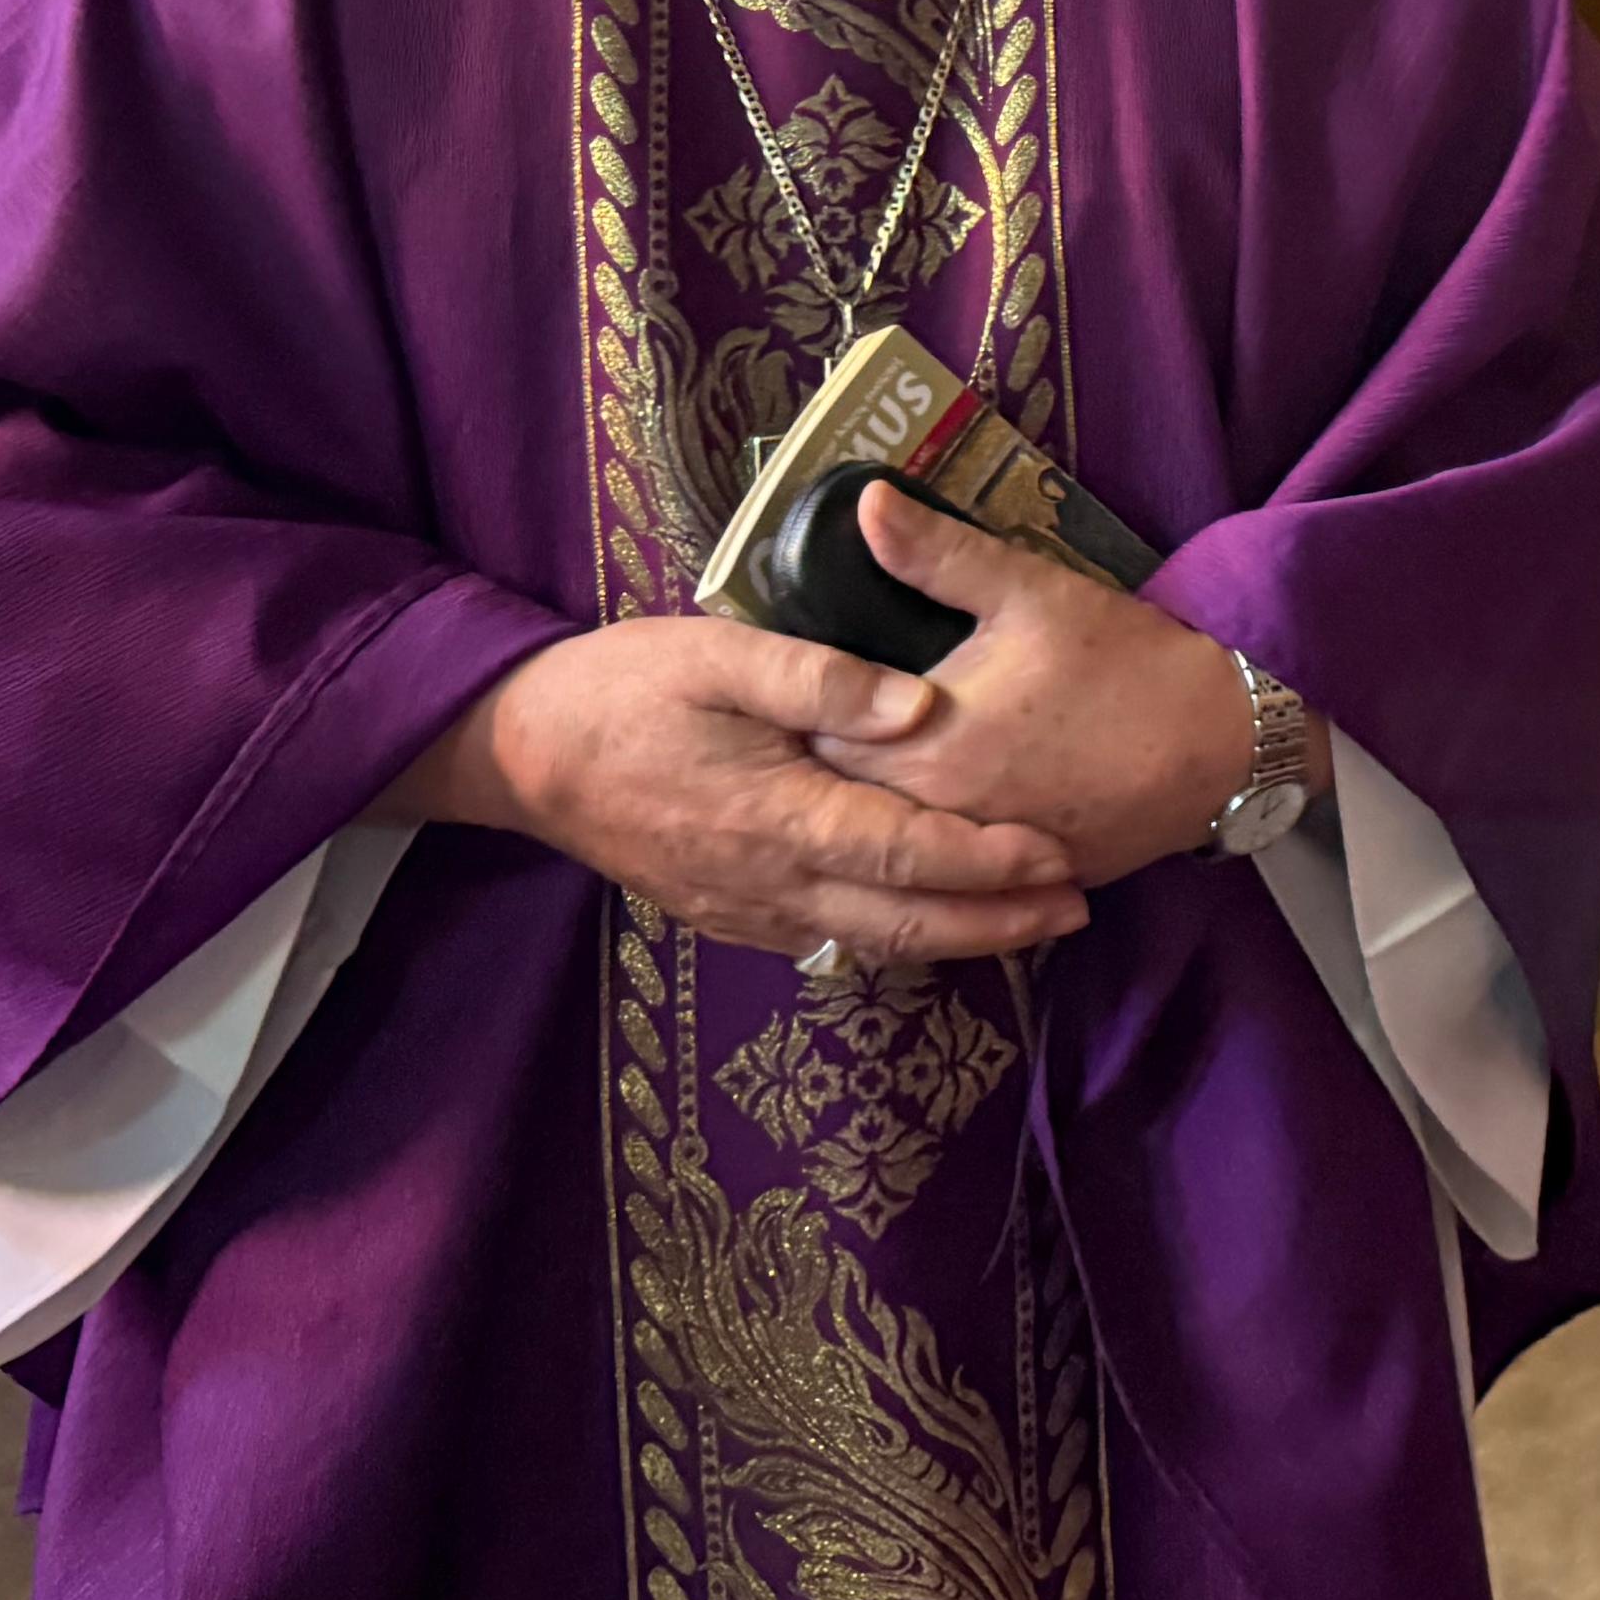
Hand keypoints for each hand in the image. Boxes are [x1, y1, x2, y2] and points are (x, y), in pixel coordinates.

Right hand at [388, 614, 1083, 966]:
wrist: (523, 754)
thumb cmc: (624, 688)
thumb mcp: (719, 654)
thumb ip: (821, 677)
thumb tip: (921, 707)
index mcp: (777, 815)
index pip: (909, 853)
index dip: (990, 861)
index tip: (1060, 854)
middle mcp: (769, 882)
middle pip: (906, 923)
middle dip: (998, 921)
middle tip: (1076, 908)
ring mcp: (745, 910)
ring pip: (870, 945)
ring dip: (955, 939)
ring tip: (1028, 922)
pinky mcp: (726, 916)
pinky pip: (826, 942)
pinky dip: (891, 940)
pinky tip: (928, 922)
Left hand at [812, 488, 1313, 887]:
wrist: (1219, 741)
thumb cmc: (1123, 660)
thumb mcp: (1028, 591)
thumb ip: (936, 553)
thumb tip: (861, 503)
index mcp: (929, 745)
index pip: (817, 746)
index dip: (795, 720)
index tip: (780, 696)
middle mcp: (943, 816)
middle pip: (846, 805)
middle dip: (823, 771)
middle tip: (797, 737)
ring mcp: (983, 859)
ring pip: (895, 849)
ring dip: (871, 817)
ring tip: (849, 783)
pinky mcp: (1023, 880)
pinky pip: (949, 878)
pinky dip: (928, 854)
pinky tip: (920, 826)